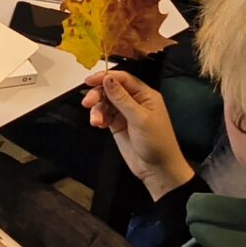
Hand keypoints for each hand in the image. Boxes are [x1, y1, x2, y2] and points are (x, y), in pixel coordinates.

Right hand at [82, 68, 195, 198]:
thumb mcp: (140, 119)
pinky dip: (99, 118)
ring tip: (96, 122)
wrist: (158, 169)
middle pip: (111, 89)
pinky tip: (99, 125)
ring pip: (105, 103)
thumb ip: (122, 99)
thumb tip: (107, 79)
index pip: (123, 79)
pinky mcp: (117, 125)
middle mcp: (135, 101)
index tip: (89, 81)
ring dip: (97, 110)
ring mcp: (125, 113)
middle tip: (87, 103)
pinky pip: (104, 115)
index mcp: (145, 95)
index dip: (105, 77)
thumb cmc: (157, 142)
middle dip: (98, 95)